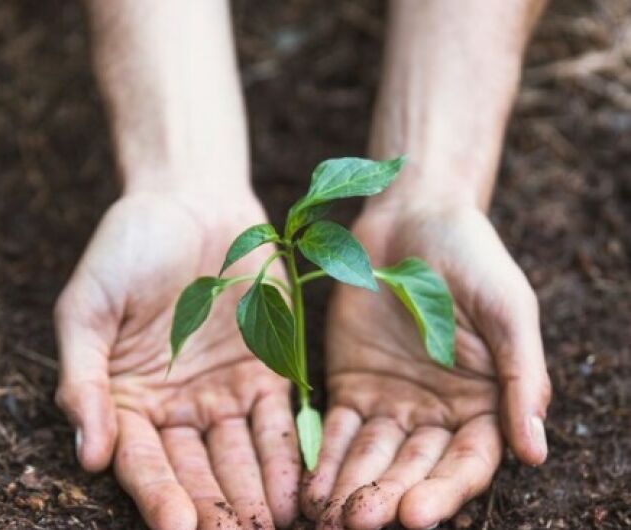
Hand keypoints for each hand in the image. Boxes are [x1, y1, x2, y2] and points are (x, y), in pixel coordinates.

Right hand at [54, 191, 299, 529]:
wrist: (188, 198)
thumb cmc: (126, 248)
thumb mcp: (86, 308)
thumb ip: (82, 378)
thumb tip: (88, 452)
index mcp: (128, 400)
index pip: (144, 461)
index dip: (158, 495)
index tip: (176, 527)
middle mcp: (178, 407)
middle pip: (197, 470)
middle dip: (215, 510)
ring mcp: (225, 391)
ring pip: (242, 454)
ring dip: (256, 493)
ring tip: (271, 525)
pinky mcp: (269, 369)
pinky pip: (280, 419)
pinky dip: (289, 453)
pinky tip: (300, 486)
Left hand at [301, 205, 550, 528]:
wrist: (414, 217)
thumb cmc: (472, 258)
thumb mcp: (508, 311)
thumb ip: (523, 379)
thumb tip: (535, 452)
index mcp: (483, 403)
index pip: (466, 462)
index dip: (444, 491)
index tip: (416, 514)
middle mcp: (436, 412)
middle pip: (413, 467)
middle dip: (388, 497)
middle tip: (359, 522)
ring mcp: (390, 401)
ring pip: (372, 456)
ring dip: (352, 486)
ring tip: (328, 515)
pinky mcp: (350, 384)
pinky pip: (337, 428)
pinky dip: (324, 455)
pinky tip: (309, 482)